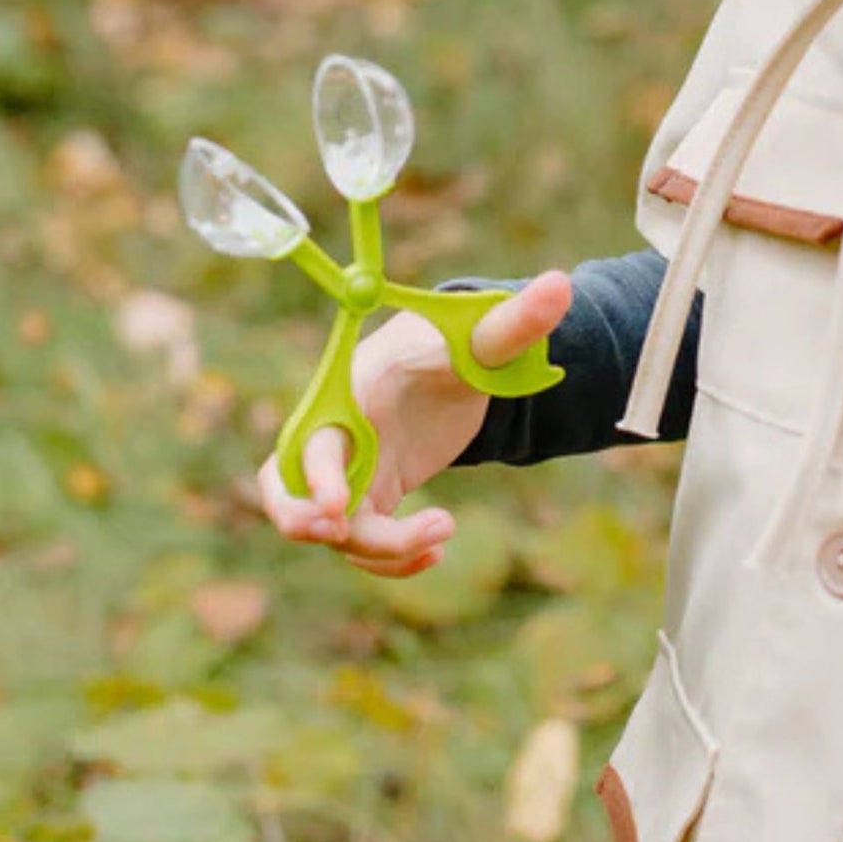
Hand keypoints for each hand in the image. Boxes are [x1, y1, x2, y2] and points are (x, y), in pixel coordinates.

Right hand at [256, 269, 572, 579]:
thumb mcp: (487, 335)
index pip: (314, 435)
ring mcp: (349, 467)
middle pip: (283, 484)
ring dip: (375, 549)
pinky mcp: (369, 494)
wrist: (453, 364)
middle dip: (296, 517)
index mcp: (354, 390)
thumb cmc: (458, 341)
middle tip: (340, 533)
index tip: (338, 509)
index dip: (315, 472)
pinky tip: (437, 552)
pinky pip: (361, 541)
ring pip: (331, 527)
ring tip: (440, 536)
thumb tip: (559, 284)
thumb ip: (517, 319)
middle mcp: (339, 431)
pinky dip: (390, 557)